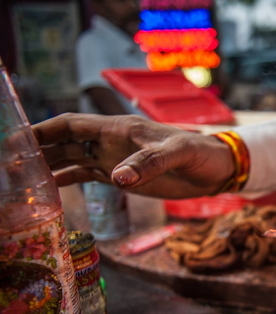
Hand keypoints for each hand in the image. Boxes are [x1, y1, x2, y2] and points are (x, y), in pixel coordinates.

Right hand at [33, 113, 234, 198]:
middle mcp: (110, 142)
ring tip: (21, 179)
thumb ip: (149, 164)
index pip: (71, 125)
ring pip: (71, 159)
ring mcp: (114, 159)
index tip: (17, 139)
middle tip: (10, 164)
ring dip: (47, 166)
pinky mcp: (122, 176)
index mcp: (119, 129)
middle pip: (63, 142)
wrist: (217, 170)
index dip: (43, 129)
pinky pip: (86, 175)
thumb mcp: (178, 155)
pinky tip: (50, 189)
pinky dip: (67, 180)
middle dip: (36, 149)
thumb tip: (117, 179)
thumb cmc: (201, 154)